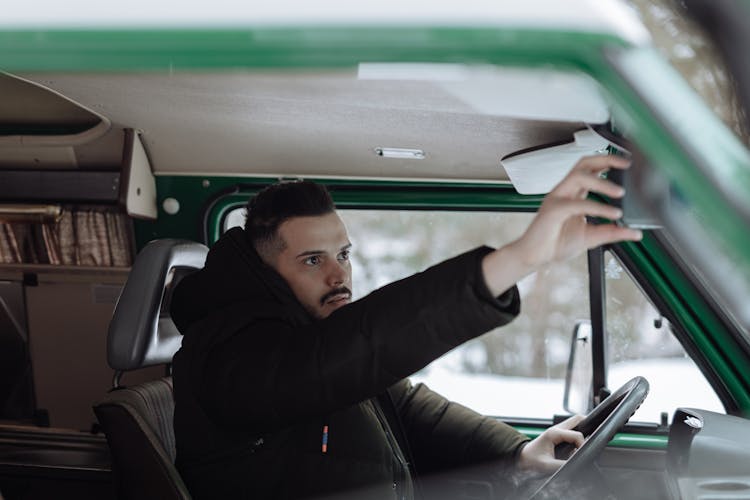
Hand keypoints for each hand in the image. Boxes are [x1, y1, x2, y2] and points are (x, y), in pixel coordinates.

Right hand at [482, 155, 642, 295]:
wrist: (534, 257)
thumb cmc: (554, 244)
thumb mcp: (591, 237)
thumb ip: (611, 232)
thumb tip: (633, 232)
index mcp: (573, 194)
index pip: (591, 169)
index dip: (608, 162)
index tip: (629, 164)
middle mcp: (565, 192)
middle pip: (584, 163)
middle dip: (606, 159)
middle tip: (625, 164)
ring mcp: (557, 199)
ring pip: (579, 176)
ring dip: (602, 182)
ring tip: (620, 192)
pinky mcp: (553, 210)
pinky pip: (577, 203)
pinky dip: (597, 207)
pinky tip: (611, 214)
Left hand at [518, 415, 584, 472]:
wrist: (522, 458)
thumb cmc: (531, 460)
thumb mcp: (546, 465)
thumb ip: (562, 465)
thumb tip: (575, 464)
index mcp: (554, 433)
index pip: (577, 434)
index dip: (583, 445)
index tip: (582, 455)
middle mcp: (556, 428)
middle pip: (578, 419)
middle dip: (588, 428)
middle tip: (591, 442)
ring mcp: (557, 430)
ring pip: (575, 423)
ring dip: (583, 431)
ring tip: (584, 446)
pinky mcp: (558, 434)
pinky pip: (572, 430)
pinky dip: (578, 436)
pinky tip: (578, 447)